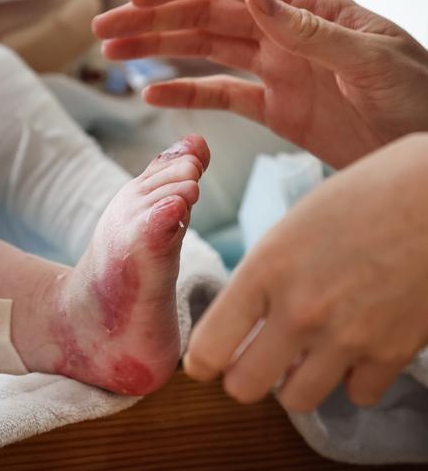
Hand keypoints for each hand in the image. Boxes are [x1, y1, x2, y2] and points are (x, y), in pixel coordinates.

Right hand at [93, 0, 427, 167]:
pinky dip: (186, 92)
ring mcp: (275, 68)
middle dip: (152, 21)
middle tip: (106, 31)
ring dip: (157, 52)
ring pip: (204, 52)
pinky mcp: (274, 106)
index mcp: (308, 4)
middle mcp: (283, 30)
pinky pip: (221, 95)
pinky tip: (153, 93)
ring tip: (115, 55)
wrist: (422, 145)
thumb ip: (309, 27)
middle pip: (204, 16)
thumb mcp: (369, 58)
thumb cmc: (417, 95)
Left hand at [184, 132, 427, 411]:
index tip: (204, 362)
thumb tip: (247, 316)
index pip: (210, 345)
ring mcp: (348, 337)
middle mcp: (300, 311)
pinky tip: (355, 350)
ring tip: (305, 355)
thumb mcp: (293, 227)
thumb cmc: (366, 194)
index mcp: (267, 270)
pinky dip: (352, 379)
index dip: (201, 361)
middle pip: (244, 388)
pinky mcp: (393, 352)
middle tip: (253, 361)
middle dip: (243, 378)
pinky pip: (357, 394)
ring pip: (296, 399)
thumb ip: (264, 276)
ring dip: (295, 381)